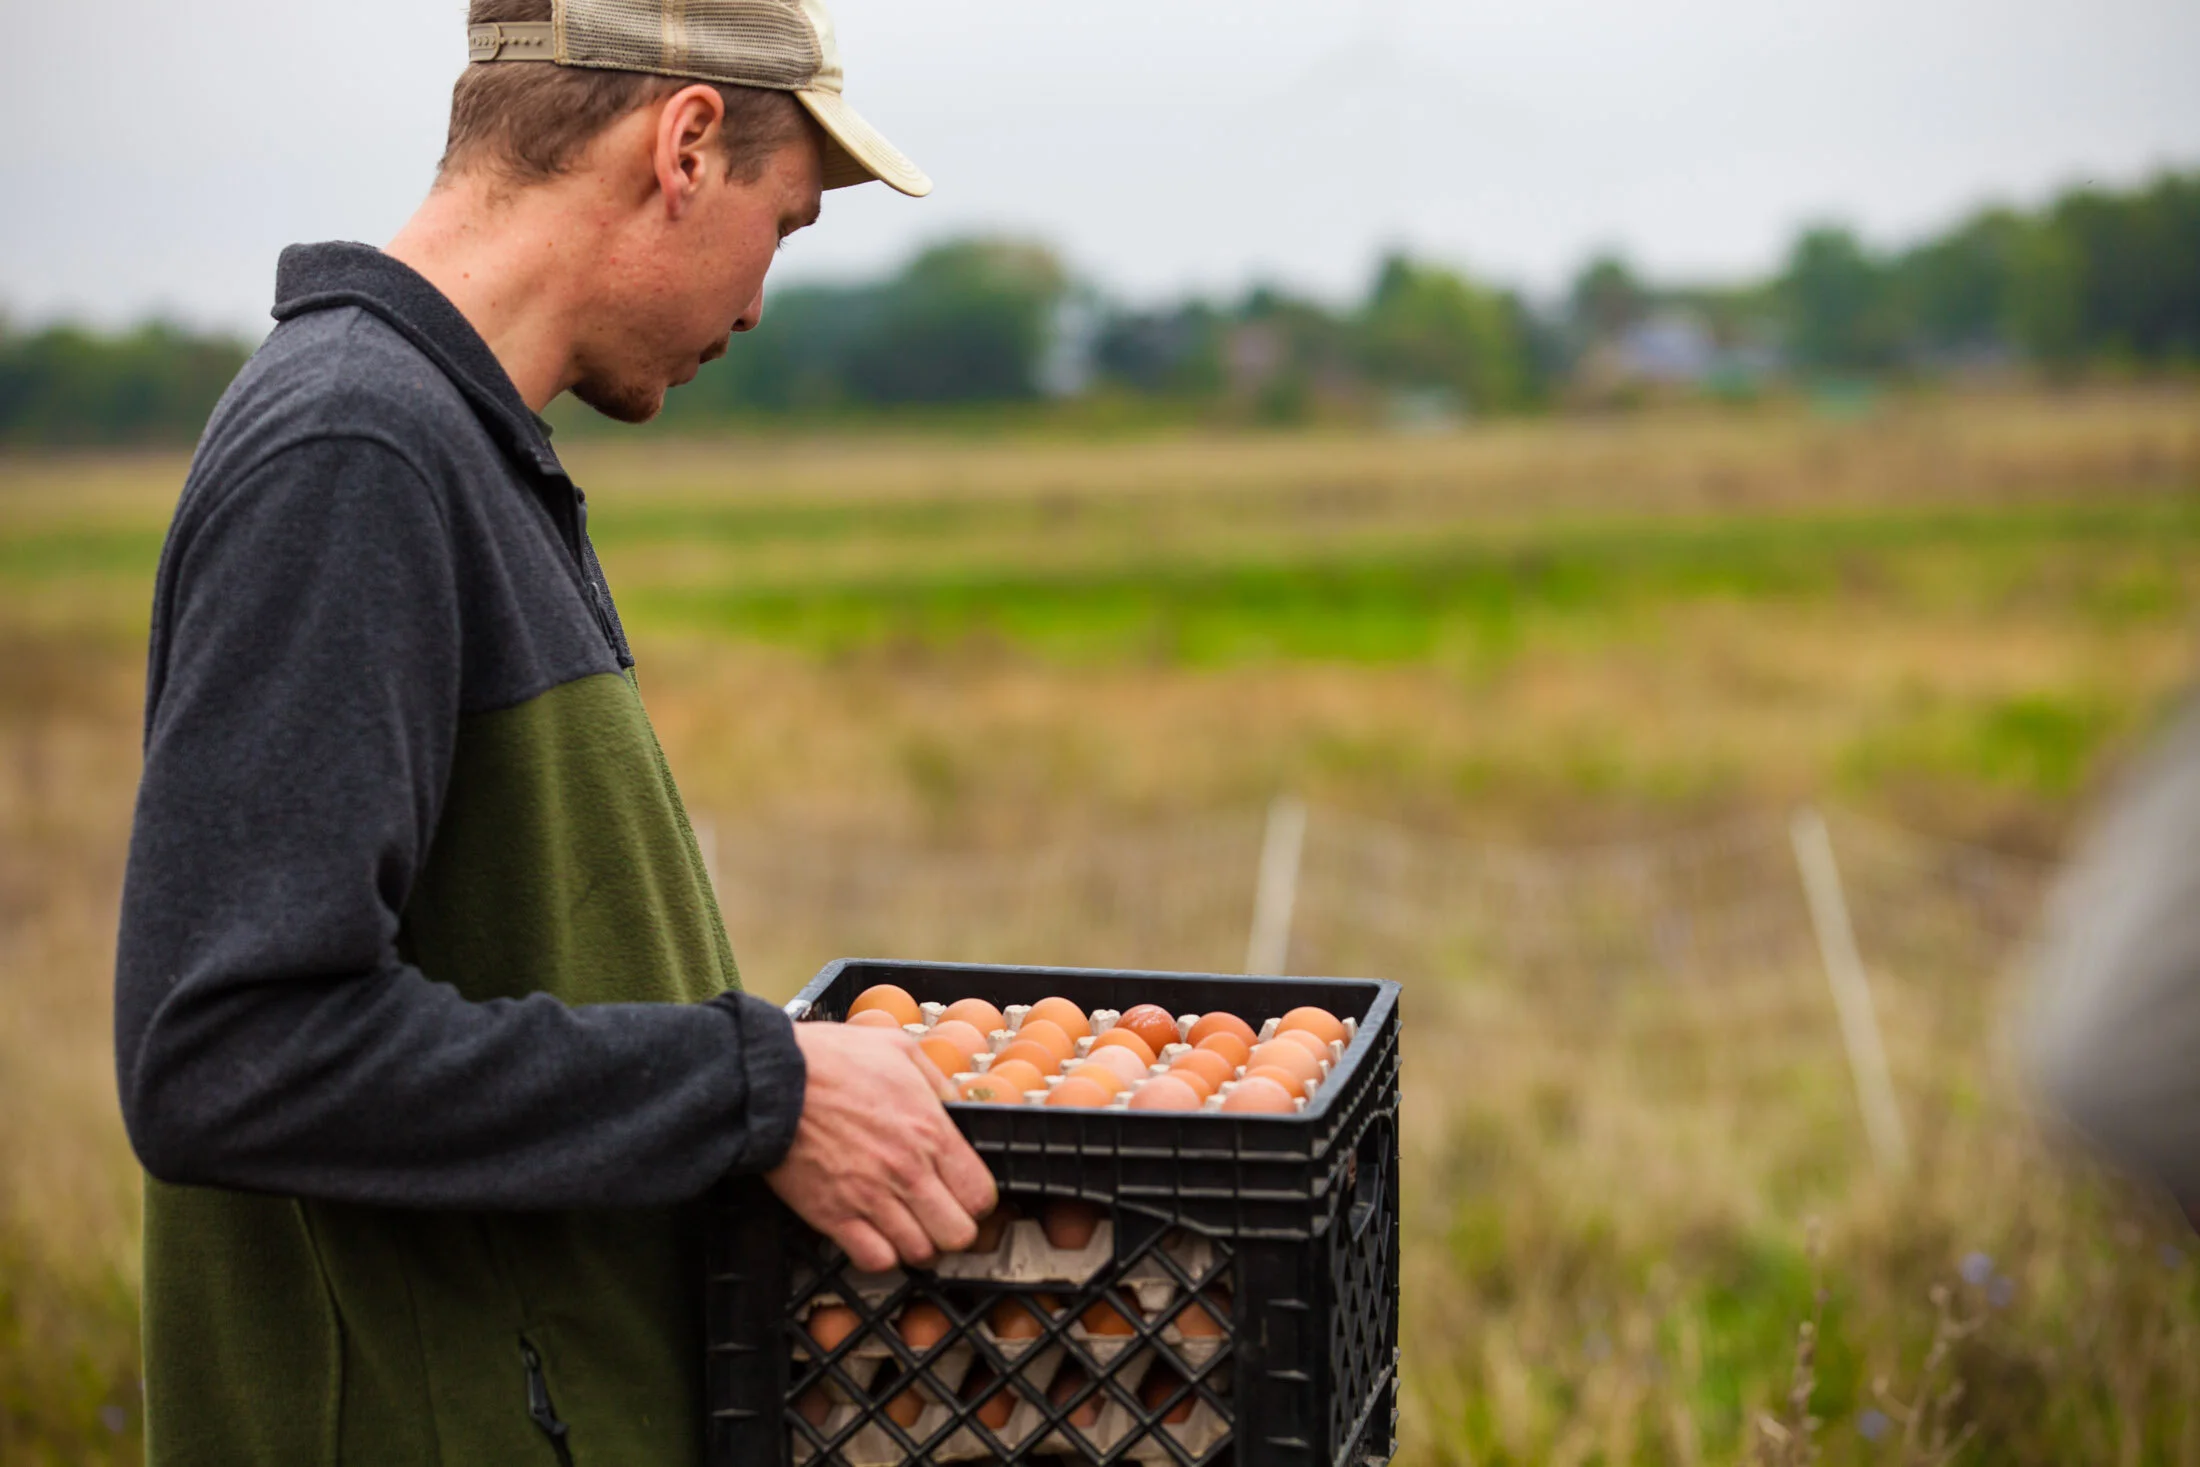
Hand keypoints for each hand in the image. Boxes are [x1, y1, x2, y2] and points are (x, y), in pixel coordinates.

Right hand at [766, 1021, 997, 1272]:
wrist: (770, 1082)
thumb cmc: (830, 1060)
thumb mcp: (899, 1049)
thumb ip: (938, 1081)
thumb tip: (959, 1102)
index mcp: (930, 1130)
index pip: (980, 1195)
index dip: (978, 1201)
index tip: (967, 1196)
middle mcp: (907, 1171)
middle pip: (958, 1235)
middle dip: (954, 1229)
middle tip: (941, 1217)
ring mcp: (870, 1198)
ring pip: (919, 1253)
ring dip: (918, 1244)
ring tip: (909, 1227)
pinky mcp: (833, 1216)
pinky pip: (874, 1260)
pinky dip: (881, 1256)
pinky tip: (877, 1235)